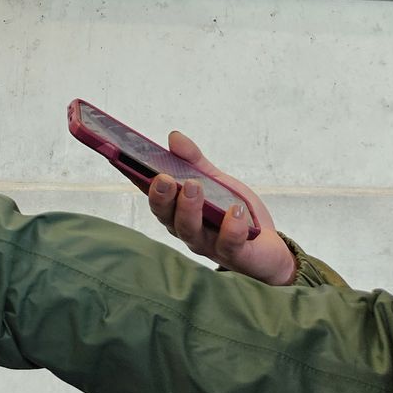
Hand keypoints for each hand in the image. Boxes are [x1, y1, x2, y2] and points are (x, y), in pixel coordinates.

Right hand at [145, 131, 294, 285]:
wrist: (270, 248)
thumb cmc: (235, 214)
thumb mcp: (216, 182)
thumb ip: (195, 162)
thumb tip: (174, 137)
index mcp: (177, 211)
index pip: (152, 195)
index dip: (136, 179)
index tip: (122, 159)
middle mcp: (187, 230)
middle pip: (165, 216)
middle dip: (161, 197)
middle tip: (164, 178)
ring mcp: (209, 245)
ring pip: (190, 231)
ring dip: (189, 208)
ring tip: (194, 186)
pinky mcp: (235, 255)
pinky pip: (229, 244)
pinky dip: (231, 227)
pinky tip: (235, 211)